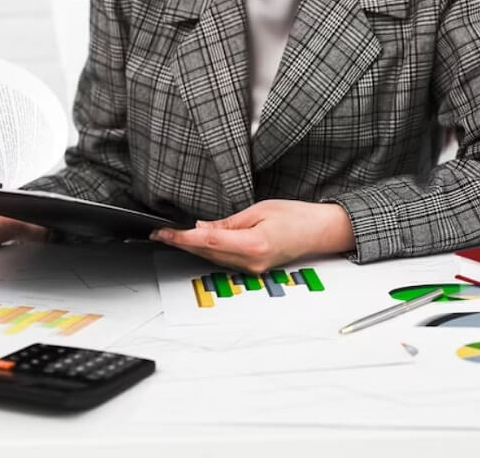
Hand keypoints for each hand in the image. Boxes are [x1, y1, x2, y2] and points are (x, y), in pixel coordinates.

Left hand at [149, 200, 355, 272]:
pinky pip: (224, 260)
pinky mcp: (253, 268)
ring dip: (192, 247)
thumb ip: (228, 222)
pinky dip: (208, 251)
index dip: (183, 237)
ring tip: (172, 236)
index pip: (208, 240)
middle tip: (160, 233)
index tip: (165, 233)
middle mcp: (251, 262)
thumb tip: (202, 226)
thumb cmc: (296, 217)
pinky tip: (197, 243)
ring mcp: (252, 268)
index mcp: (253, 244)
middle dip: (182, 242)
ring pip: (213, 258)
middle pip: (206, 252)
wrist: (319, 231)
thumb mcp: (259, 210)